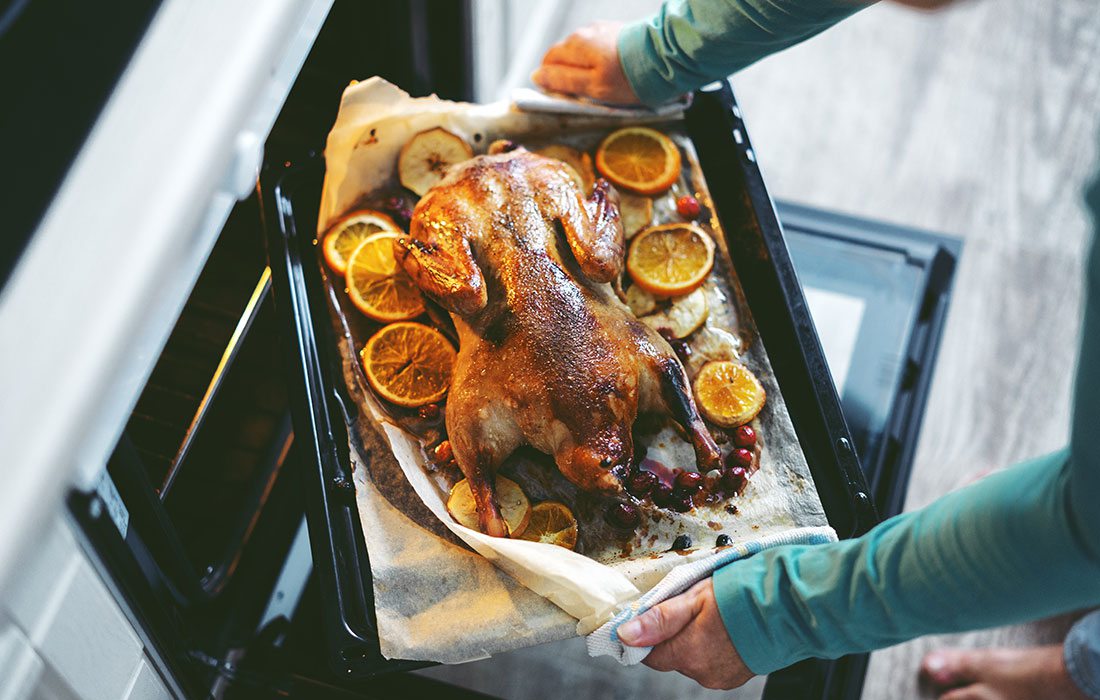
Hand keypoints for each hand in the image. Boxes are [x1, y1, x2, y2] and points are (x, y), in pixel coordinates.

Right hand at [532, 21, 640, 104]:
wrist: (666, 58)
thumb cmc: (629, 78)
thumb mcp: (592, 87)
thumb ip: (562, 81)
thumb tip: (537, 76)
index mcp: (574, 45)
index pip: (548, 61)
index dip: (551, 80)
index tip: (563, 97)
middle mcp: (585, 32)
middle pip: (564, 55)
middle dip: (568, 74)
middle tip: (585, 95)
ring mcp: (602, 29)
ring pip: (582, 52)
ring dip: (585, 68)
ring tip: (603, 85)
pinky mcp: (617, 31)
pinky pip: (599, 48)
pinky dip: (600, 61)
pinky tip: (614, 72)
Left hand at [618, 579, 753, 689]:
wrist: (790, 606)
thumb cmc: (744, 595)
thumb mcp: (695, 598)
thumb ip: (659, 619)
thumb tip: (626, 634)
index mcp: (688, 653)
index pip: (648, 655)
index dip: (647, 635)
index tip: (654, 616)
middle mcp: (702, 672)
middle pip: (671, 655)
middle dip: (675, 633)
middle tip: (691, 607)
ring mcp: (721, 677)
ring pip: (692, 659)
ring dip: (695, 640)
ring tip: (714, 616)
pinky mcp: (736, 676)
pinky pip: (712, 663)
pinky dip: (714, 647)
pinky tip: (726, 628)